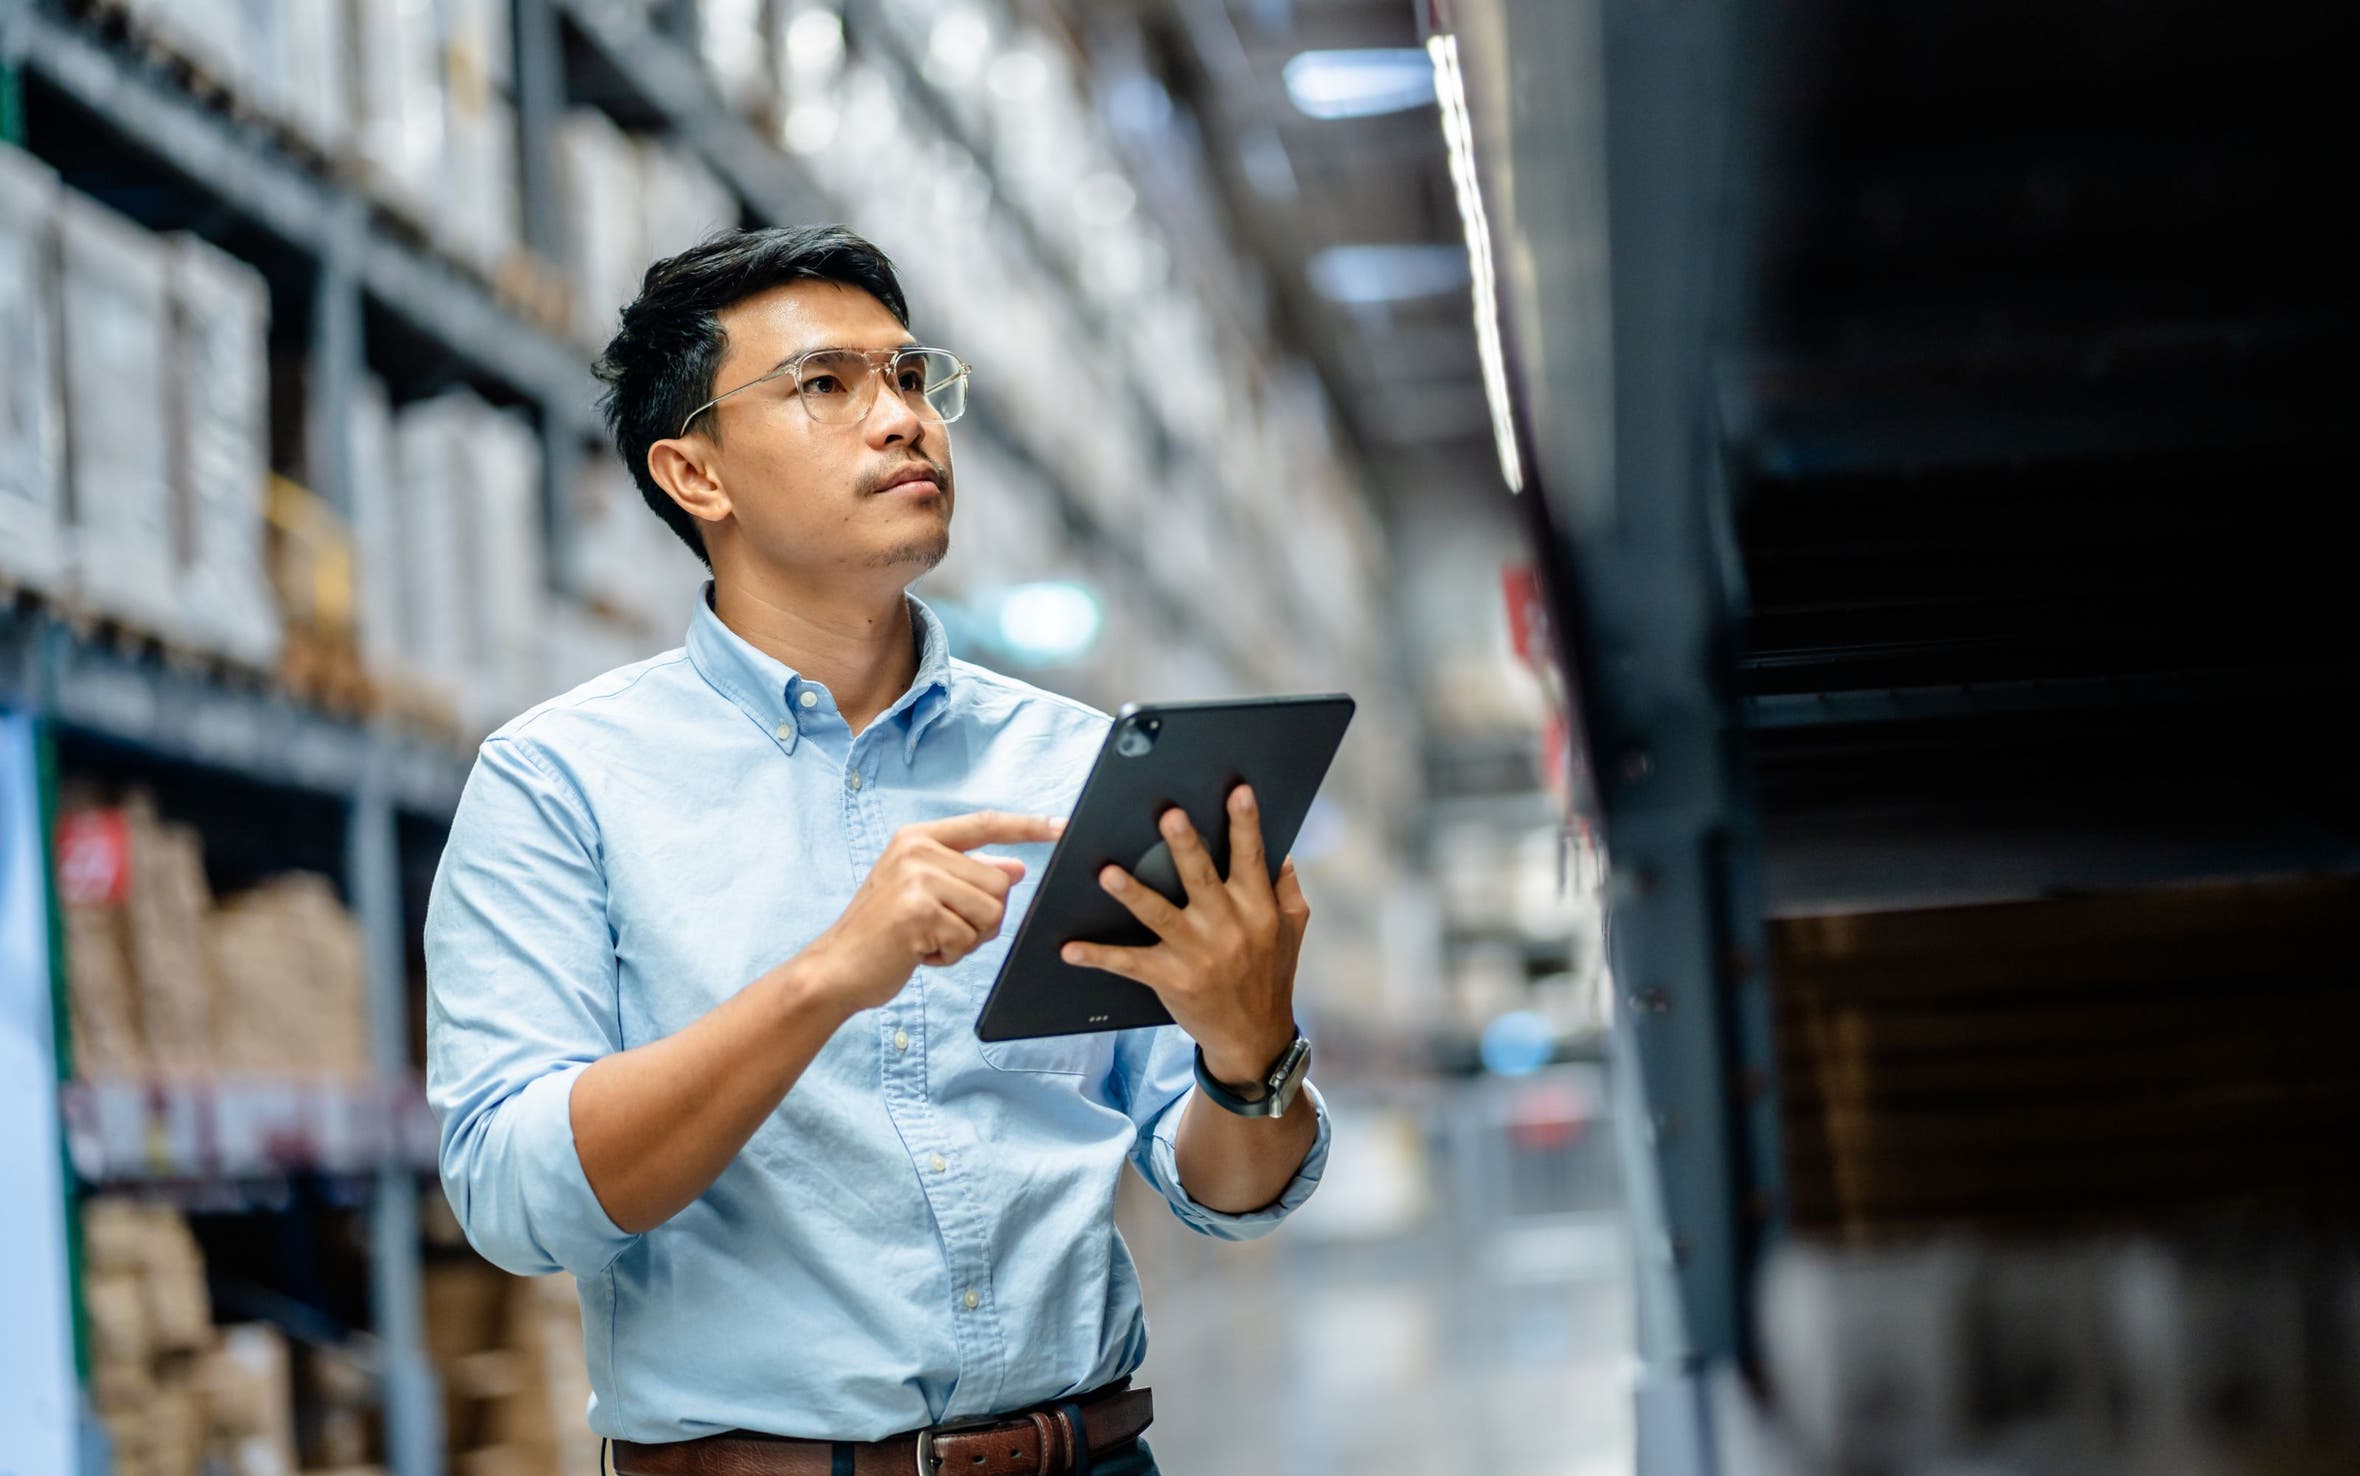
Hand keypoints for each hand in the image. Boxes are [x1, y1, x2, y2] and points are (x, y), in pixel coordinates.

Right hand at [806, 810, 1064, 1012]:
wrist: (835, 969)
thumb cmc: (882, 934)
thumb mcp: (924, 895)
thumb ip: (966, 876)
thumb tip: (1017, 868)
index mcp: (918, 838)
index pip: (985, 823)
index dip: (1027, 827)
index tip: (1063, 826)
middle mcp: (917, 850)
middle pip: (999, 882)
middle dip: (982, 918)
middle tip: (941, 930)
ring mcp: (916, 878)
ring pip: (990, 911)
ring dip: (967, 939)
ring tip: (928, 940)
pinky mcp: (919, 911)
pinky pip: (969, 938)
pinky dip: (950, 956)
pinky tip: (919, 953)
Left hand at [1061, 783, 1309, 1079]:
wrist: (1254, 1037)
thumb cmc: (1271, 975)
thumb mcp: (1291, 929)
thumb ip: (1285, 887)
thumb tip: (1281, 848)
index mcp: (1257, 909)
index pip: (1251, 858)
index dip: (1245, 824)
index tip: (1237, 791)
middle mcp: (1228, 927)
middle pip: (1202, 878)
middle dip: (1185, 847)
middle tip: (1169, 815)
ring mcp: (1197, 954)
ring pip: (1160, 916)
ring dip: (1132, 894)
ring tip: (1107, 872)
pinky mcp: (1171, 979)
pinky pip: (1129, 964)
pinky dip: (1099, 957)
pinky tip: (1070, 949)